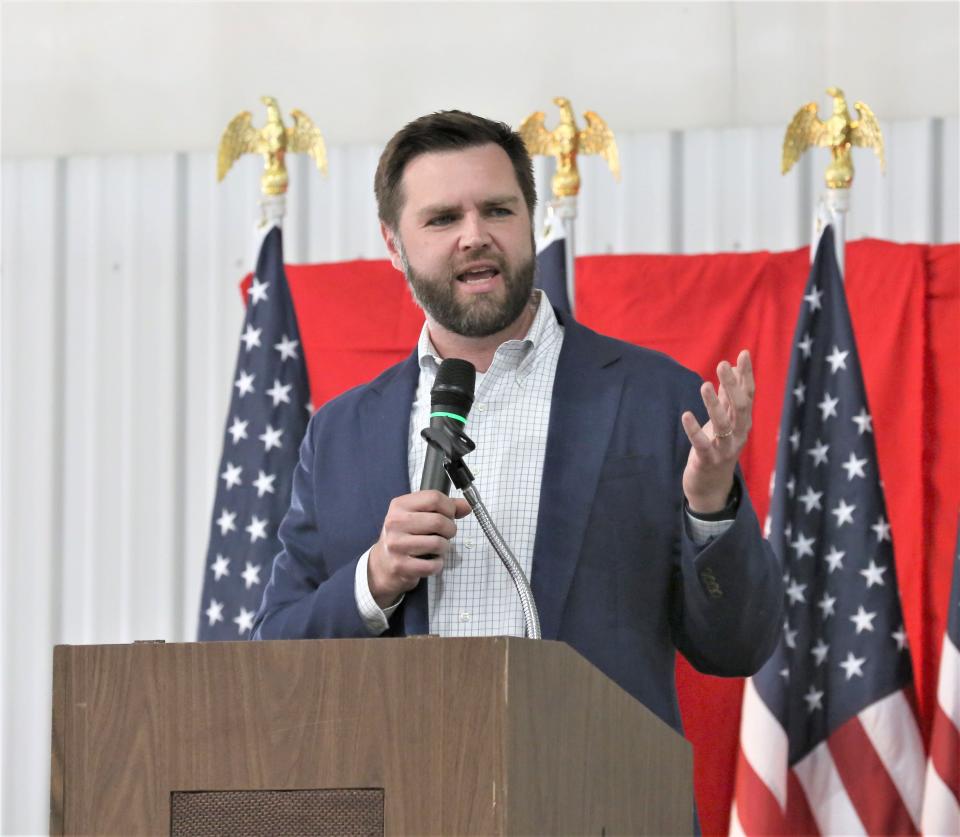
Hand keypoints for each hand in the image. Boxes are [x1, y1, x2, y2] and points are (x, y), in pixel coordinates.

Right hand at [368, 490, 471, 608]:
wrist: (382, 563)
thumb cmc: (405, 536)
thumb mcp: (418, 515)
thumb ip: (444, 508)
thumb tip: (466, 506)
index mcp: (400, 505)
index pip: (434, 498)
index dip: (449, 507)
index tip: (449, 515)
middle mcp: (395, 523)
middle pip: (438, 521)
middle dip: (450, 529)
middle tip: (446, 534)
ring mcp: (396, 545)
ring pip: (438, 543)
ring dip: (444, 547)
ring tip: (437, 548)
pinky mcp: (400, 565)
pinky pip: (432, 565)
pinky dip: (438, 564)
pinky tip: (431, 560)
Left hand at [680, 350, 754, 513]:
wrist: (711, 486)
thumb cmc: (717, 447)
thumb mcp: (725, 421)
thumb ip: (728, 397)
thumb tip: (732, 369)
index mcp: (743, 422)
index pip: (748, 395)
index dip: (747, 375)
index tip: (744, 354)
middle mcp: (739, 434)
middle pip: (740, 407)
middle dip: (732, 385)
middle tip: (722, 364)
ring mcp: (725, 448)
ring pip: (723, 424)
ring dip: (713, 404)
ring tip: (704, 385)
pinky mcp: (707, 460)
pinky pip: (701, 444)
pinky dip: (694, 430)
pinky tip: (686, 415)